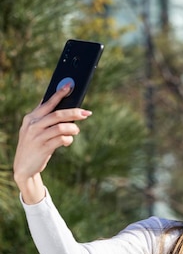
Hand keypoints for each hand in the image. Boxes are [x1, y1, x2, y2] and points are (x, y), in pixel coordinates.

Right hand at [13, 84, 91, 203]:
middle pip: (57, 114)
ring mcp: (37, 137)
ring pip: (61, 127)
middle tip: (86, 113)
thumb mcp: (34, 130)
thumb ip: (43, 119)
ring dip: (73, 129)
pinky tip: (68, 141)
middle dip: (74, 112)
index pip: (48, 103)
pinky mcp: (43, 148)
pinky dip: (68, 140)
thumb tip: (58, 105)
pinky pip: (61, 140)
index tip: (70, 86)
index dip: (59, 94)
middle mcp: (33, 125)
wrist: (24, 167)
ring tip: (76, 131)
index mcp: (31, 118)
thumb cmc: (34, 146)